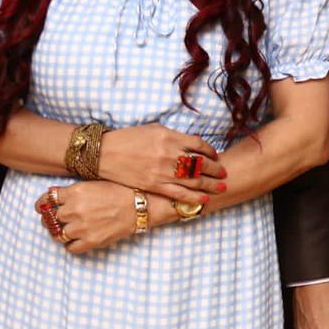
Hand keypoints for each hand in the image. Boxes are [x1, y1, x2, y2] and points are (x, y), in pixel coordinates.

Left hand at [35, 181, 135, 254]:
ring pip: (58, 235)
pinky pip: (70, 248)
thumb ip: (74, 190)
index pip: (46, 200)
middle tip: (57, 220)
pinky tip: (77, 239)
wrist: (140, 205)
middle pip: (51, 218)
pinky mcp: (90, 241)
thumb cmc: (120, 191)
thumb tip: (56, 196)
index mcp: (75, 192)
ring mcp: (81, 227)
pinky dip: (71, 245)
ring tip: (68, 230)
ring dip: (60, 232)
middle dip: (52, 219)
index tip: (41, 208)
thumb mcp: (94, 183)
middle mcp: (74, 210)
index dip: (42, 204)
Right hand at [98, 123, 224, 204]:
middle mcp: (169, 154)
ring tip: (221, 187)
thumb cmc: (129, 138)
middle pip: (200, 163)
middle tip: (224, 173)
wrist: (105, 153)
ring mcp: (163, 171)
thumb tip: (191, 142)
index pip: (199, 145)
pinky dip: (193, 197)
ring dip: (210, 184)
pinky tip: (203, 199)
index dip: (210, 151)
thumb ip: (174, 136)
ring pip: (194, 180)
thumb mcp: (154, 129)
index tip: (215, 156)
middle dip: (215, 169)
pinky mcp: (154, 185)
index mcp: (170, 137)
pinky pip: (178, 193)